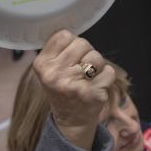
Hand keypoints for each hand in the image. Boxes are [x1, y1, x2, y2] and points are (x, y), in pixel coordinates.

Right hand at [33, 30, 114, 149]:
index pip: (64, 35)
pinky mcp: (92, 94)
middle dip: (86, 53)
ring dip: (97, 65)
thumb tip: (72, 30)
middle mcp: (55, 75)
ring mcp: (74, 85)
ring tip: (88, 78)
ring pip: (96, 56)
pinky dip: (106, 77)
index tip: (70, 56)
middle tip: (80, 69)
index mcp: (42, 65)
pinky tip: (96, 86)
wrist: (71, 121)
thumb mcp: (49, 69)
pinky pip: (109, 71)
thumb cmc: (63, 89)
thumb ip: (58, 50)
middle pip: (82, 43)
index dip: (71, 43)